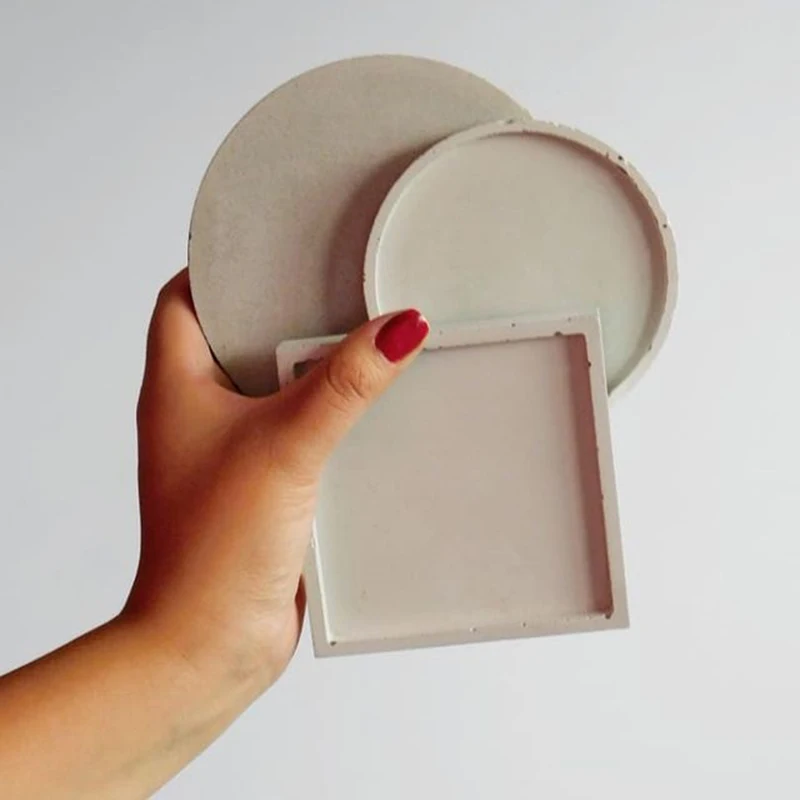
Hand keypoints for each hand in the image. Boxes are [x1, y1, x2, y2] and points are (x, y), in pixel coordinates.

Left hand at [127, 270, 428, 686]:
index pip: (184, 298)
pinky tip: (369, 412)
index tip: (273, 245)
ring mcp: (228, 451)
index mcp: (175, 386)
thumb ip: (345, 384)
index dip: (222, 266)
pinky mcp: (261, 485)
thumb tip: (399, 328)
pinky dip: (326, 419)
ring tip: (364, 340)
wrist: (211, 643)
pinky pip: (296, 433)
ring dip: (313, 371)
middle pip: (237, 338)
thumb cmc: (214, 547)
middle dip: (284, 313)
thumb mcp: (286, 445)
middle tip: (338, 288)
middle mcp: (196, 413)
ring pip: (273, 389)